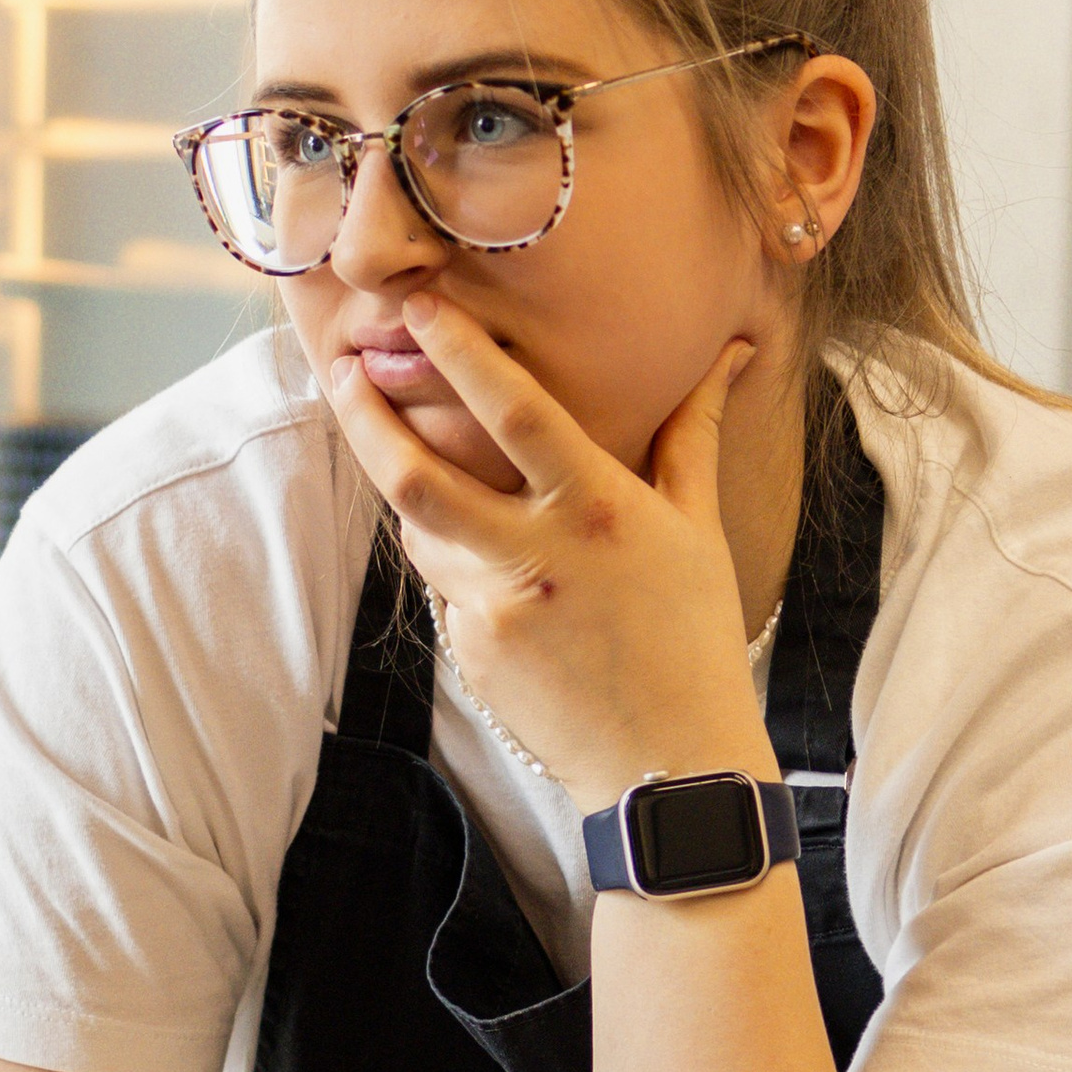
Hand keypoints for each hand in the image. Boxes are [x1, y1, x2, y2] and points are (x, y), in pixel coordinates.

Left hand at [322, 294, 777, 807]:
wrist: (668, 762)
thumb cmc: (695, 636)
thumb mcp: (698, 528)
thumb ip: (692, 434)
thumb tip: (727, 354)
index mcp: (597, 509)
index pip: (514, 413)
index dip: (459, 355)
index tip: (419, 309)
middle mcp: (536, 555)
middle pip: (418, 478)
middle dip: (367, 419)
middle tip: (345, 373)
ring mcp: (494, 610)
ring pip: (420, 532)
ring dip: (409, 493)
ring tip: (405, 453)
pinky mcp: (470, 653)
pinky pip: (444, 589)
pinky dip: (453, 563)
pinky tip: (488, 566)